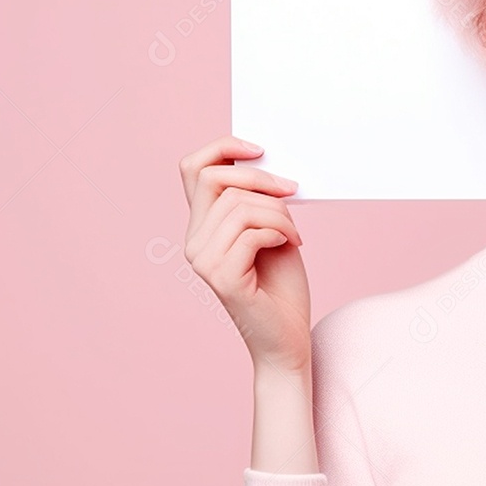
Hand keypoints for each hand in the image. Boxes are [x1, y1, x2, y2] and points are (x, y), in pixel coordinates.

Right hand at [178, 135, 311, 370]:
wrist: (288, 338)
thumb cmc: (282, 284)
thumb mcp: (271, 228)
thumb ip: (256, 199)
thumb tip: (260, 158)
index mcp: (201, 227)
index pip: (192, 168)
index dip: (223, 147)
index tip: (260, 150)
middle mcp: (194, 242)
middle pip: (218, 180)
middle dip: (263, 180)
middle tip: (293, 192)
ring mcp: (204, 261)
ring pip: (240, 206)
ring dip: (279, 213)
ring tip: (293, 233)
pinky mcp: (222, 278)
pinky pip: (251, 233)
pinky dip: (279, 231)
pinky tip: (289, 244)